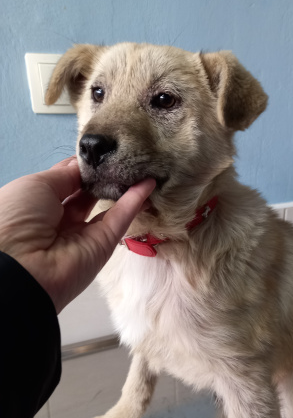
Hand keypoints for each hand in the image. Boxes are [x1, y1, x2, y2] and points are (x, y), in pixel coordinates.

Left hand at [0, 157, 155, 312]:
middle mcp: (60, 220)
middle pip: (88, 194)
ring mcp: (83, 234)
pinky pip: (120, 219)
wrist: (21, 266)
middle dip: (104, 175)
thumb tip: (86, 167)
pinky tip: (148, 183)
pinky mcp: (103, 245)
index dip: (82, 166)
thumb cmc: (18, 217)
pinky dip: (134, 201)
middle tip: (123, 155)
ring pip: (107, 206)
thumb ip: (66, 175)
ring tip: (140, 165)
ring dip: (122, 187)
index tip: (101, 150)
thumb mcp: (36, 185)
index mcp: (38, 204)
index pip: (66, 180)